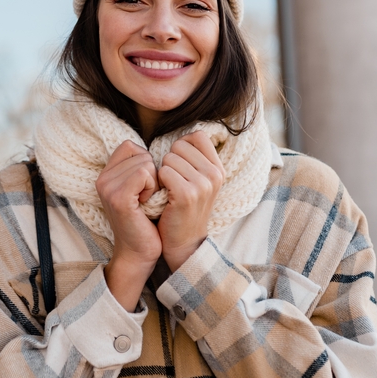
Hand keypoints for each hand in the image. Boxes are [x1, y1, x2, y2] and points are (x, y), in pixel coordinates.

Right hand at [97, 140, 161, 310]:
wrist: (139, 252)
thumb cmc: (146, 220)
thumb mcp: (140, 189)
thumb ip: (140, 167)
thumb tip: (164, 148)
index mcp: (106, 174)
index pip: (130, 146)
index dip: (146, 162)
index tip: (145, 187)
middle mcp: (103, 179)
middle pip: (140, 153)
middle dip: (153, 174)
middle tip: (146, 198)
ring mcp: (108, 188)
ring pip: (145, 163)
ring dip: (154, 182)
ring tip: (146, 202)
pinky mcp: (118, 197)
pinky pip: (144, 174)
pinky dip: (152, 187)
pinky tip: (147, 204)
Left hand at [157, 131, 224, 271]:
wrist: (184, 243)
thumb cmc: (184, 208)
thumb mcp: (199, 181)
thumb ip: (195, 158)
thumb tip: (184, 134)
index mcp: (219, 169)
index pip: (198, 136)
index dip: (182, 146)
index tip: (180, 166)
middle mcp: (215, 174)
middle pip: (180, 145)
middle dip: (170, 160)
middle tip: (173, 182)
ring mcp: (203, 185)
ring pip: (169, 158)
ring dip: (162, 172)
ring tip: (169, 190)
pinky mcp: (187, 195)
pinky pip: (163, 172)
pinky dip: (158, 182)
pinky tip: (163, 196)